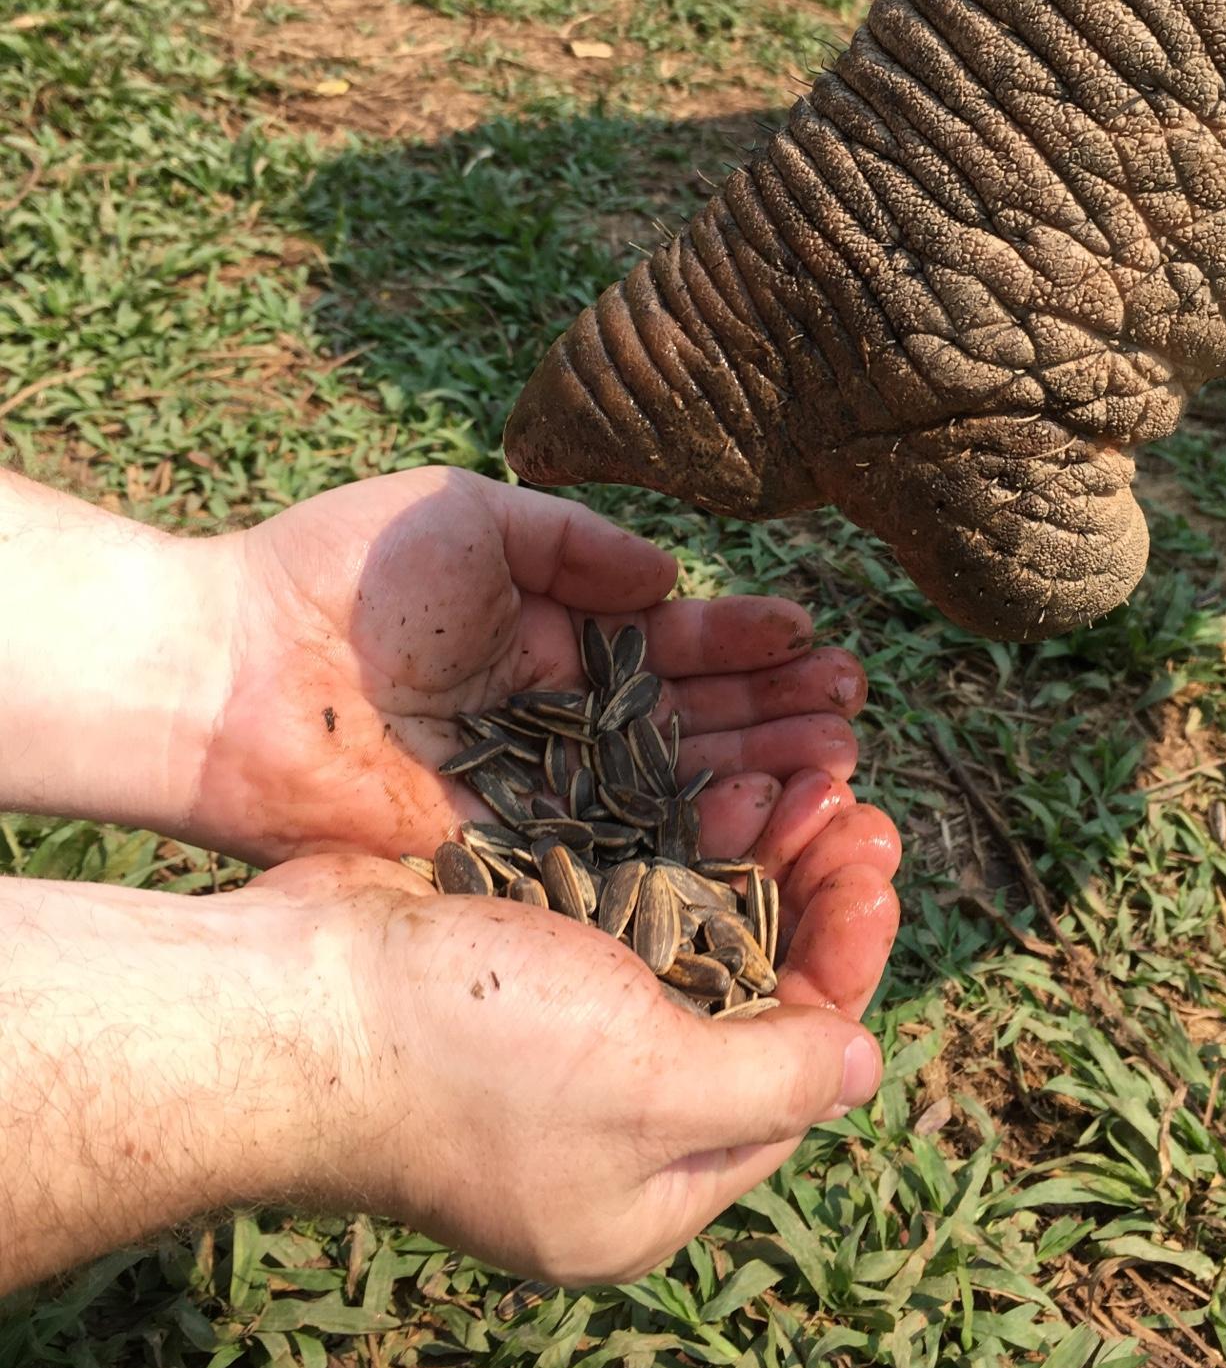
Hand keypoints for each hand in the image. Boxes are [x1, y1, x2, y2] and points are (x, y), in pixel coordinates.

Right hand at [0, 861, 887, 1296]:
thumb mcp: (648, 1089)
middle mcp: (614, 1110)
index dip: (848, 964)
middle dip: (812, 897)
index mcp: (653, 1179)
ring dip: (756, 854)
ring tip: (807, 776)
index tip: (878, 871)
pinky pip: (631, 892)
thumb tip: (861, 1068)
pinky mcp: (520, 952)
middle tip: (857, 805)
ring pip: (697, 931)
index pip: (794, 1068)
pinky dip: (680, 840)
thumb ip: (766, 1078)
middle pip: (752, 993)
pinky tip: (722, 782)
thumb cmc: (474, 1059)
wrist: (293, 999)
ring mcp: (561, 1029)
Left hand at [192, 471, 895, 913]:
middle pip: (691, 721)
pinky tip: (760, 812)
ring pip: (673, 788)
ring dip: (760, 772)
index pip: (673, 643)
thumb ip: (577, 542)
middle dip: (776, 713)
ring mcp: (540, 789)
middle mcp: (560, 718)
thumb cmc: (340, 573)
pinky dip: (694, 832)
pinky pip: (621, 844)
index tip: (814, 639)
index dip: (747, 643)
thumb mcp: (473, 514)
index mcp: (552, 635)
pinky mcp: (512, 852)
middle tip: (851, 709)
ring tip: (836, 759)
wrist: (232, 669)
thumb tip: (671, 576)